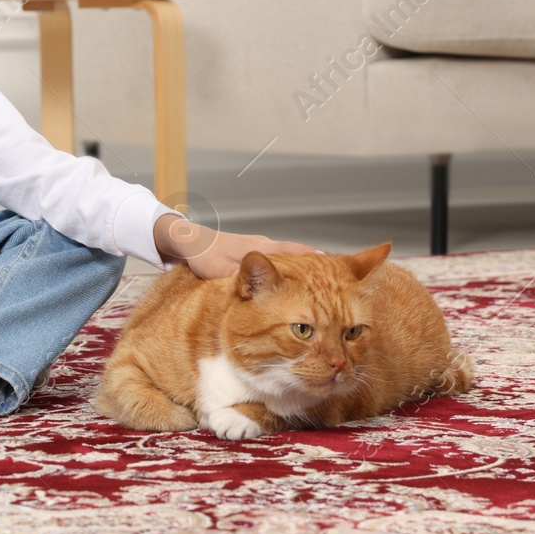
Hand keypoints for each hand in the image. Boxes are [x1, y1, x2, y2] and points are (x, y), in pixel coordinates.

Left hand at [153, 212, 321, 280]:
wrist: (189, 240)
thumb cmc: (203, 256)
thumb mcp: (218, 272)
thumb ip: (237, 282)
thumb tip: (256, 293)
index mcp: (260, 249)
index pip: (294, 253)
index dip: (314, 261)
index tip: (335, 267)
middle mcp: (267, 246)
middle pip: (301, 253)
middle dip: (322, 263)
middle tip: (345, 274)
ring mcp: (264, 247)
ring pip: (294, 255)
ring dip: (311, 264)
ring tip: (334, 276)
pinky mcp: (259, 252)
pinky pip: (285, 258)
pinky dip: (299, 264)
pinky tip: (307, 277)